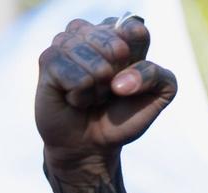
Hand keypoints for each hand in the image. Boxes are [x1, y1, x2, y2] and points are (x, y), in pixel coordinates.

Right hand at [36, 15, 176, 170]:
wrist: (92, 146)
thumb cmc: (123, 116)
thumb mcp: (157, 96)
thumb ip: (158, 75)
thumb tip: (120, 81)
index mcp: (121, 34)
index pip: (136, 31)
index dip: (135, 61)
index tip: (129, 81)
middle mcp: (92, 33)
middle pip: (115, 44)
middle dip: (115, 77)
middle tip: (107, 91)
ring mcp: (67, 43)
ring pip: (91, 58)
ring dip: (96, 88)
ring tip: (90, 95)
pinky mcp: (48, 60)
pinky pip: (72, 74)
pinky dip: (79, 94)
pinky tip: (74, 98)